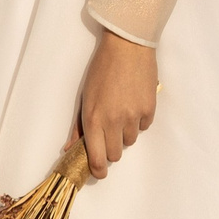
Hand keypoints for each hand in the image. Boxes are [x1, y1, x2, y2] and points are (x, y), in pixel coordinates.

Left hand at [76, 31, 157, 178]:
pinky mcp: (149, 110)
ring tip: (121, 109)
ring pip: (130, 141)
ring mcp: (133, 116)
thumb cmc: (101, 69)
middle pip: (115, 155)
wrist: (127, 47)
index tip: (98, 171)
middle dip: (111, 147)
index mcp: (93, 118)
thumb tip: (69, 148)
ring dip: (125, 132)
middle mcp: (114, 121)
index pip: (98, 158)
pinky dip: (138, 120)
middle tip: (108, 131)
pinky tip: (133, 102)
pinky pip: (144, 127)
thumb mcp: (84, 97)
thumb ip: (78, 126)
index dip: (98, 170)